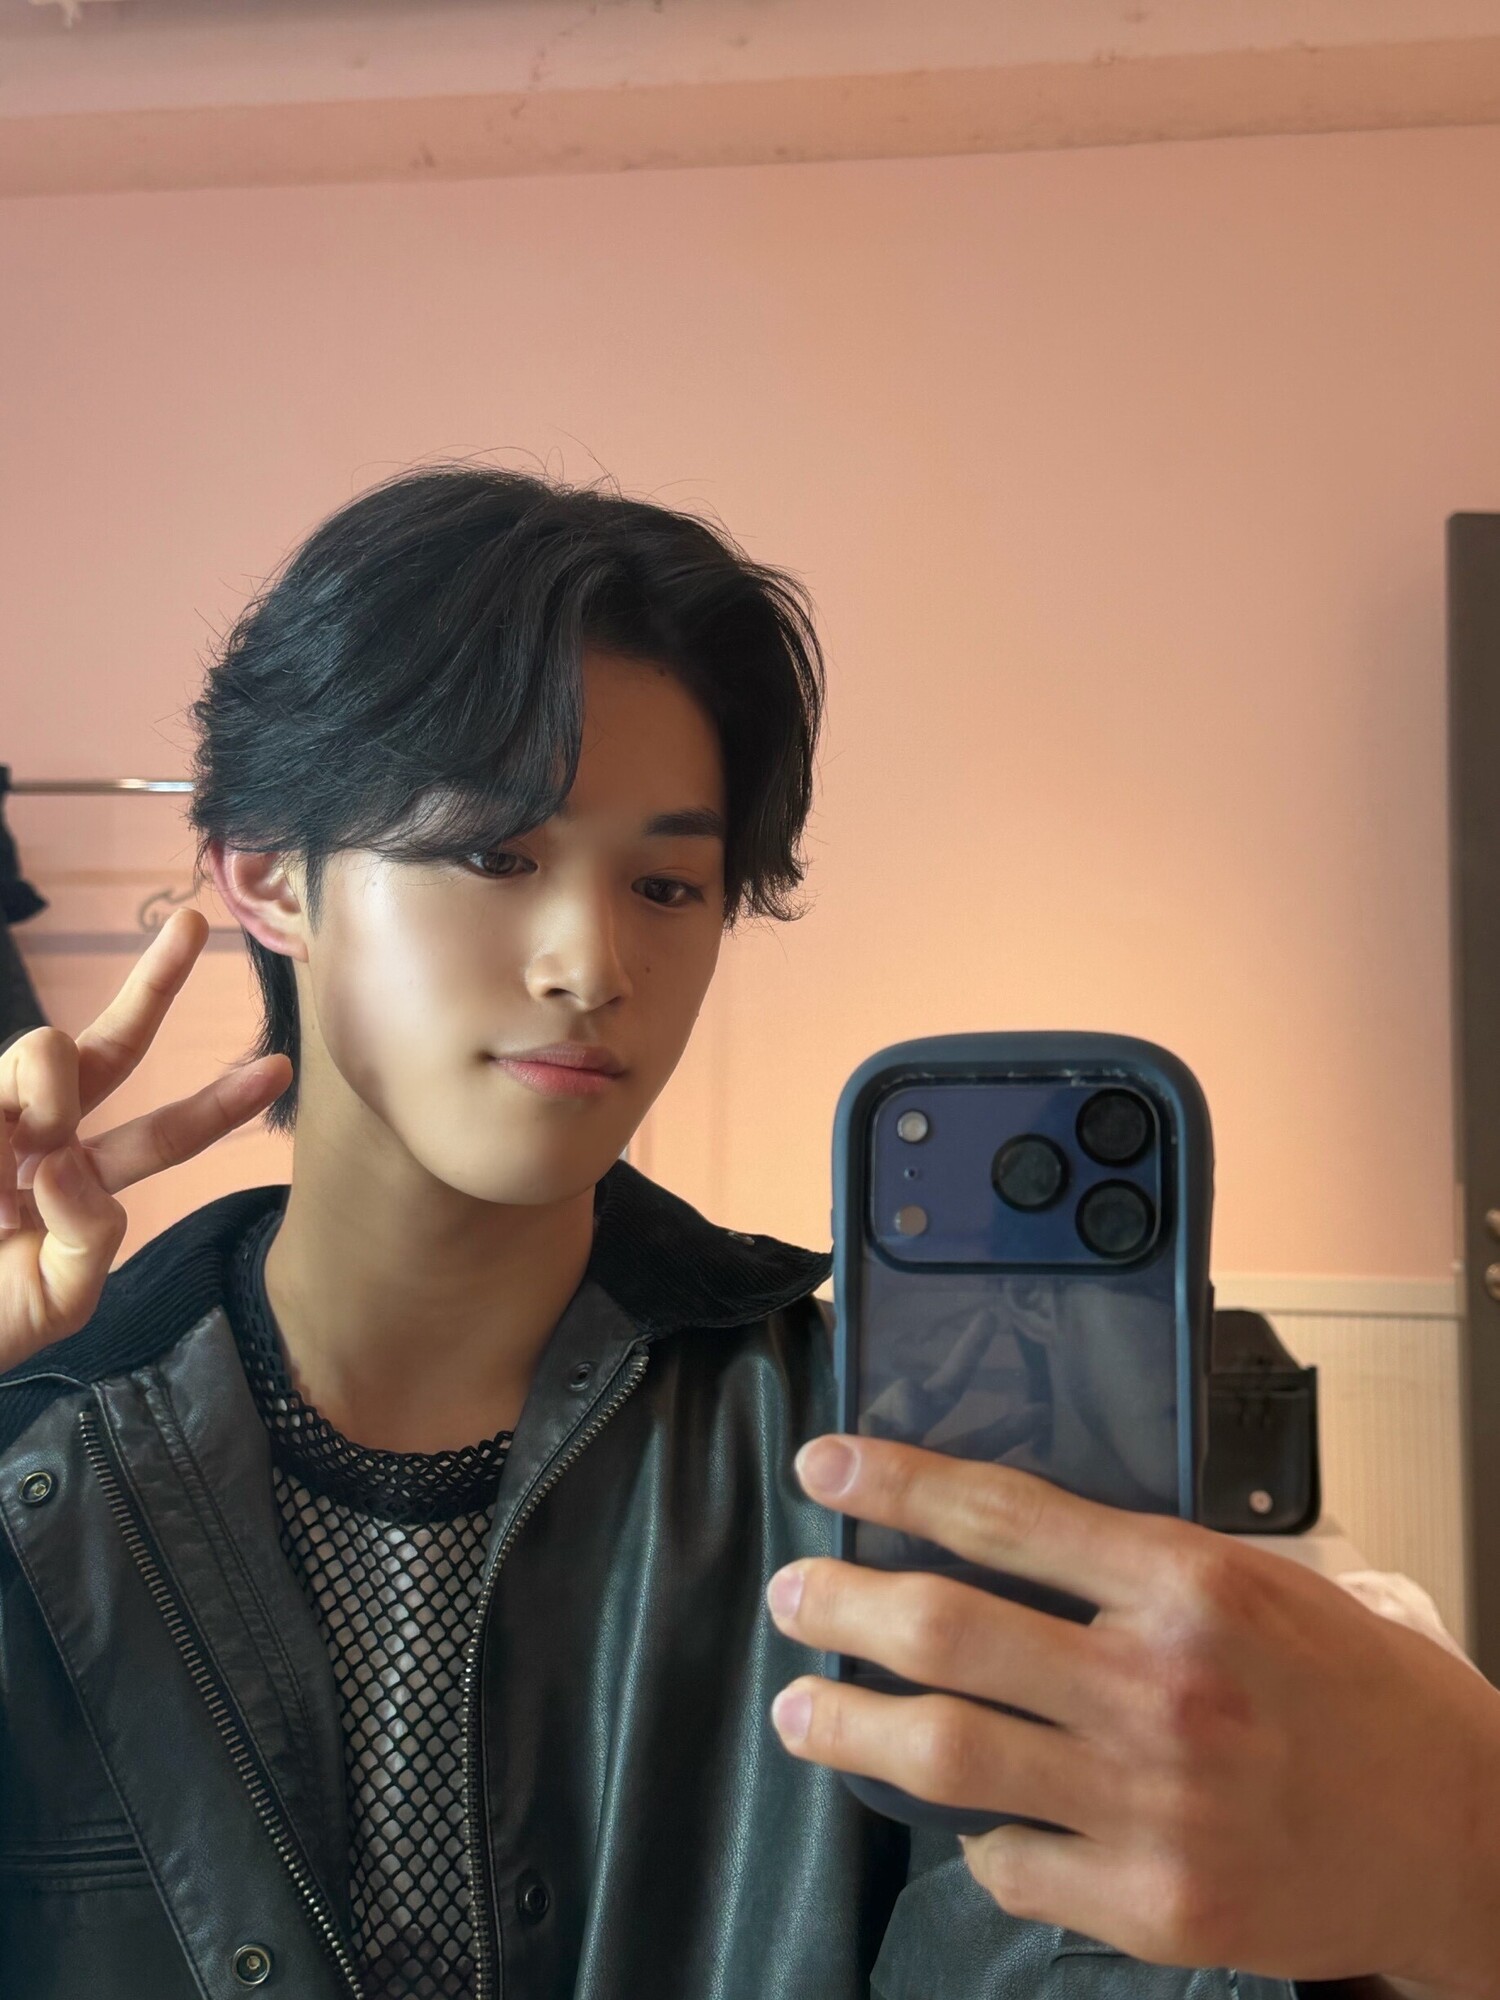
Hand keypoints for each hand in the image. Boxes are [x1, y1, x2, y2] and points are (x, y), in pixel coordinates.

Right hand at [0, 908, 291, 1370]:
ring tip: (8, 1181)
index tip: (280, 1066)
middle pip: (111, 1045)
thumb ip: (90, 1240)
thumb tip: (68, 1166)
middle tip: (198, 925)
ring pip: (47, 1048)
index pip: (163, 1134)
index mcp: (79, 1179)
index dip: (220, 1104)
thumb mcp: (56, 1300)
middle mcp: (41, 1134)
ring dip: (49, 1104)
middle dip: (158, 983)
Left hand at [765, 1433, 1499, 1997]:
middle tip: (793, 1595)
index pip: (1003, 1511)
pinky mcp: (1156, 1905)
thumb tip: (999, 1549)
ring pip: (948, 1754)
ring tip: (800, 1710)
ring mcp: (1152, 1803)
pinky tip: (962, 1825)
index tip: (826, 1465)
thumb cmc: (1365, 1698)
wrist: (1468, 1836)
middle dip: (840, 1606)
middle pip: (946, 1630)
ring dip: (851, 1727)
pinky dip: (976, 1841)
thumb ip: (1136, 1569)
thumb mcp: (1261, 1585)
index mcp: (1187, 1583)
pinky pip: (1012, 1865)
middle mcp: (1158, 1685)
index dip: (895, 1483)